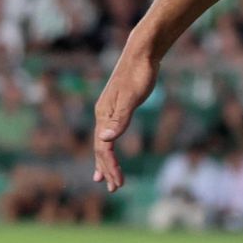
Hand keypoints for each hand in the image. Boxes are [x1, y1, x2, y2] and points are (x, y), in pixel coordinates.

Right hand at [92, 50, 158, 192]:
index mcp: (103, 114)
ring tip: (105, 179)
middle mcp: (102, 114)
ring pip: (103, 141)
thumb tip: (105, 140)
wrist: (142, 52)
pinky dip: (109, 145)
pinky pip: (110, 131)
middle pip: (100, 148)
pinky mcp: (118, 106)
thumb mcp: (132, 97)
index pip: (103, 148)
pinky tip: (111, 147)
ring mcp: (108, 110)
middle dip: (106, 169)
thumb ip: (120, 119)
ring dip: (105, 161)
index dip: (110, 167)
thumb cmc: (139, 74)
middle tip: (114, 189)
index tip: (118, 183)